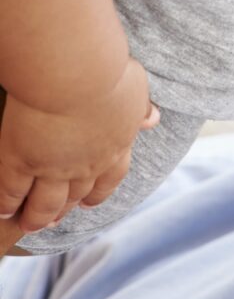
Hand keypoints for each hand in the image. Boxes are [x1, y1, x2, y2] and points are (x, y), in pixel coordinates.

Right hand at [0, 60, 158, 232]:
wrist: (76, 74)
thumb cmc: (108, 73)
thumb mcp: (135, 88)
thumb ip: (140, 108)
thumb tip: (153, 119)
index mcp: (116, 146)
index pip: (110, 178)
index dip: (99, 192)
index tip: (89, 202)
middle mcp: (87, 164)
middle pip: (76, 195)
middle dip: (65, 210)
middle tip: (54, 220)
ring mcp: (54, 167)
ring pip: (45, 203)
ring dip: (37, 216)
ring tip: (30, 225)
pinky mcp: (22, 162)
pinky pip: (12, 191)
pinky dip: (6, 204)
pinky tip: (3, 211)